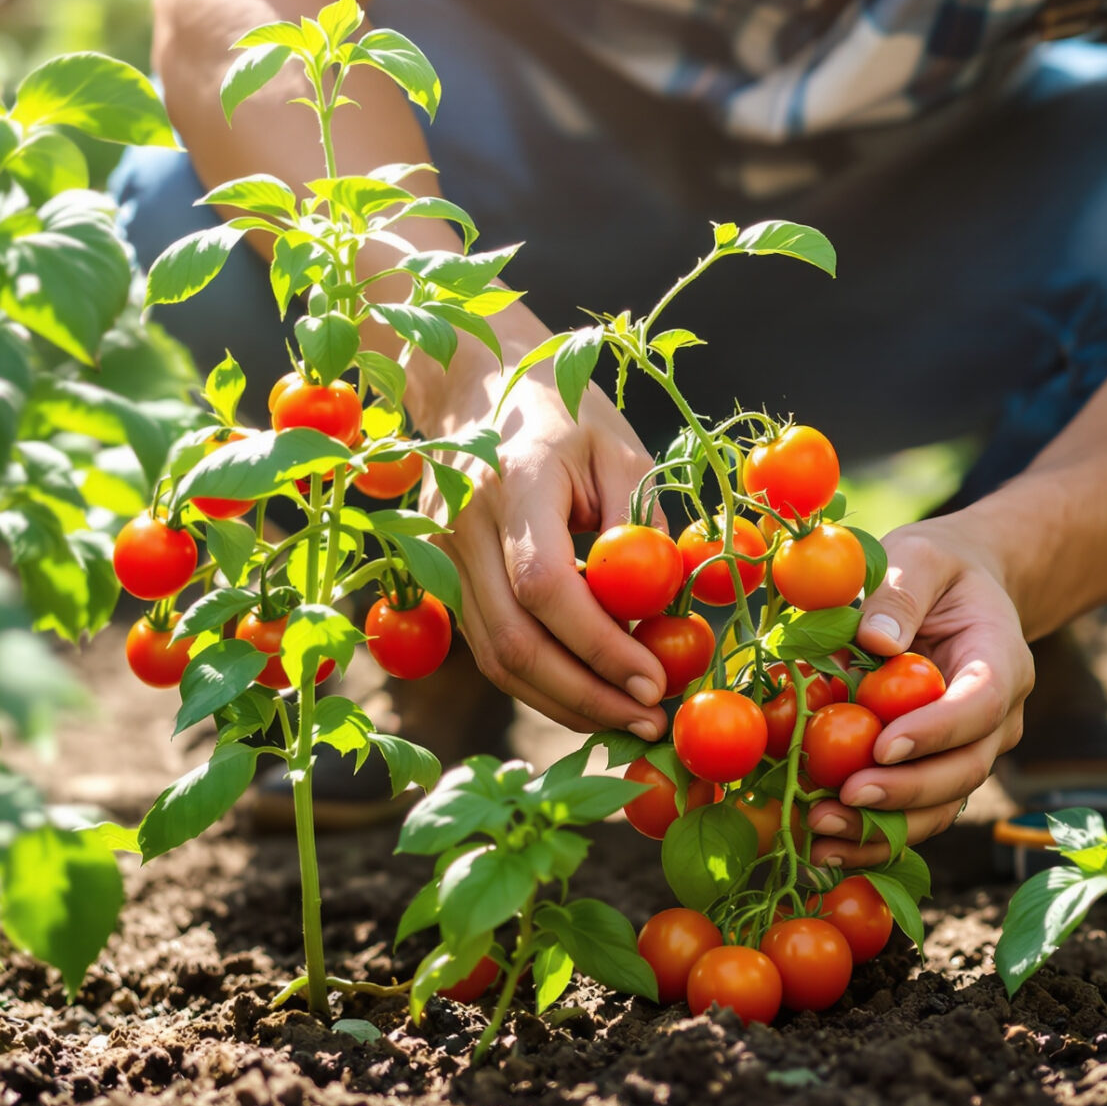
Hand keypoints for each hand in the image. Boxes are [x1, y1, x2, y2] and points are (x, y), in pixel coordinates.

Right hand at [418, 328, 670, 739]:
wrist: (473, 386)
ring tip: (629, 719)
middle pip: (515, 642)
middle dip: (587, 696)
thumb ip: (638, 528)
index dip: (600, 645)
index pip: (545, 585)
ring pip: (497, 660)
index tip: (656, 682)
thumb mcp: (619, 450)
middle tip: (650, 719)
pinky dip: (542, 684)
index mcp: (511, 482)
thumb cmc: (563, 414)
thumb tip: (664, 617)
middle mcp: (462, 528)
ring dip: (565, 703)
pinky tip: (590, 693)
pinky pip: (490, 651)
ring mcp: (442, 560)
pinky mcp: (443, 582)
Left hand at [804, 517, 1032, 865]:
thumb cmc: (939, 570)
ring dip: (884, 830)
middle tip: (844, 797)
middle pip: (965, 769)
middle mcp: (998, 720)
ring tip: (820, 835)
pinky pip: (913, 815)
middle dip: (905, 792)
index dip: (937, 731)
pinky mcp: (938, 772)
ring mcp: (971, 752)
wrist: (960, 592)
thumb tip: (876, 643)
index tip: (883, 745)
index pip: (982, 705)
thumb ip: (903, 591)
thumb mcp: (923, 554)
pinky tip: (823, 845)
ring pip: (942, 806)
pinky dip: (872, 835)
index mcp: (1003, 661)